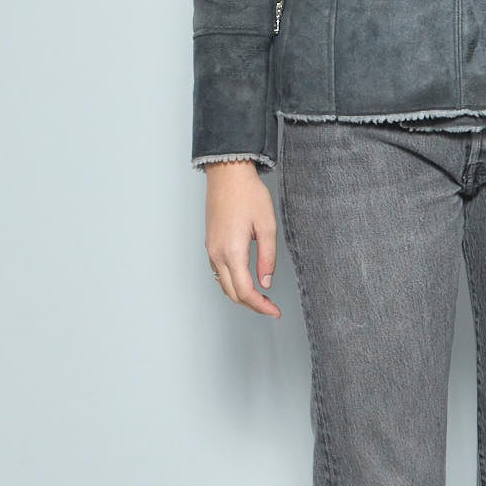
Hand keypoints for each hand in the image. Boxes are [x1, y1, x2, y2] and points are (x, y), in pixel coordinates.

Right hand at [204, 161, 281, 316]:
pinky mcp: (210, 243)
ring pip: (223, 284)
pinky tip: (246, 279)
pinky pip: (218, 272)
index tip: (275, 311)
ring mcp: (210, 249)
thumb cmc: (249, 194)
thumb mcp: (267, 226)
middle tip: (271, 307)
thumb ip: (268, 257)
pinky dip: (232, 283)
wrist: (227, 174)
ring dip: (241, 295)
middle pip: (232, 293)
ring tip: (261, 296)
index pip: (245, 291)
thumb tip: (266, 282)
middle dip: (252, 304)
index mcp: (232, 251)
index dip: (261, 306)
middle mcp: (217, 254)